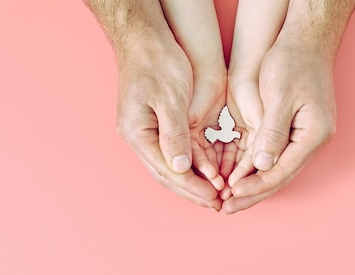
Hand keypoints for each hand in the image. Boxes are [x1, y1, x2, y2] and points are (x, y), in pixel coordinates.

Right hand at [116, 34, 221, 209]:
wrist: (145, 40)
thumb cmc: (156, 62)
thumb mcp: (170, 97)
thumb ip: (174, 135)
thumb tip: (181, 168)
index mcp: (137, 133)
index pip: (167, 170)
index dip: (192, 187)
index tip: (214, 199)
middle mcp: (137, 137)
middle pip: (166, 174)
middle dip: (192, 190)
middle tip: (217, 204)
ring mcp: (143, 132)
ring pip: (169, 165)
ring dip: (191, 181)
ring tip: (213, 194)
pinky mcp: (153, 125)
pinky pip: (171, 152)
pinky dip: (189, 164)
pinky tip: (204, 172)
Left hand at [223, 40, 336, 213]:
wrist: (304, 41)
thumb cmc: (293, 62)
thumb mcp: (280, 95)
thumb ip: (272, 132)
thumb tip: (262, 165)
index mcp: (312, 134)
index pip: (280, 170)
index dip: (255, 186)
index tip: (232, 196)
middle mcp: (310, 140)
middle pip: (278, 177)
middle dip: (251, 194)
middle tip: (226, 209)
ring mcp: (301, 137)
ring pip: (274, 170)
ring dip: (251, 186)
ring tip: (228, 200)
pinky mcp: (290, 130)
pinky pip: (270, 156)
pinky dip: (253, 169)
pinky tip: (237, 179)